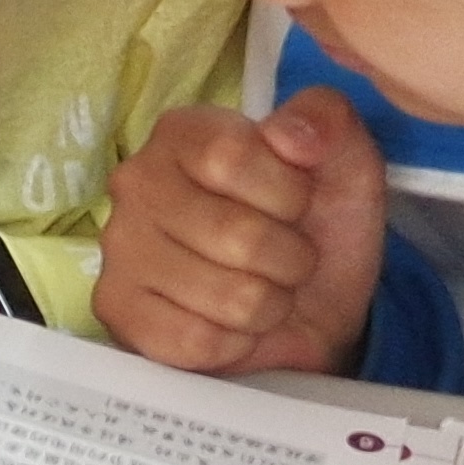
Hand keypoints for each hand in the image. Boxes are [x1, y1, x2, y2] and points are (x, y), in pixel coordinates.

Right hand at [93, 87, 387, 376]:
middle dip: (290, 259)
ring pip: (229, 297)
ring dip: (268, 304)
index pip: (232, 158)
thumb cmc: (316, 225)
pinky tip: (230, 322)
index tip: (298, 204)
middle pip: (237, 236)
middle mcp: (136, 182)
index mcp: (183, 132)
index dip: (288, 194)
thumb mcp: (345, 162)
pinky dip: (235, 342)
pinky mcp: (118, 311)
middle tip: (284, 257)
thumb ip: (328, 122)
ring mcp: (119, 249)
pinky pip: (198, 341)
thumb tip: (290, 136)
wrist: (308, 305)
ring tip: (261, 288)